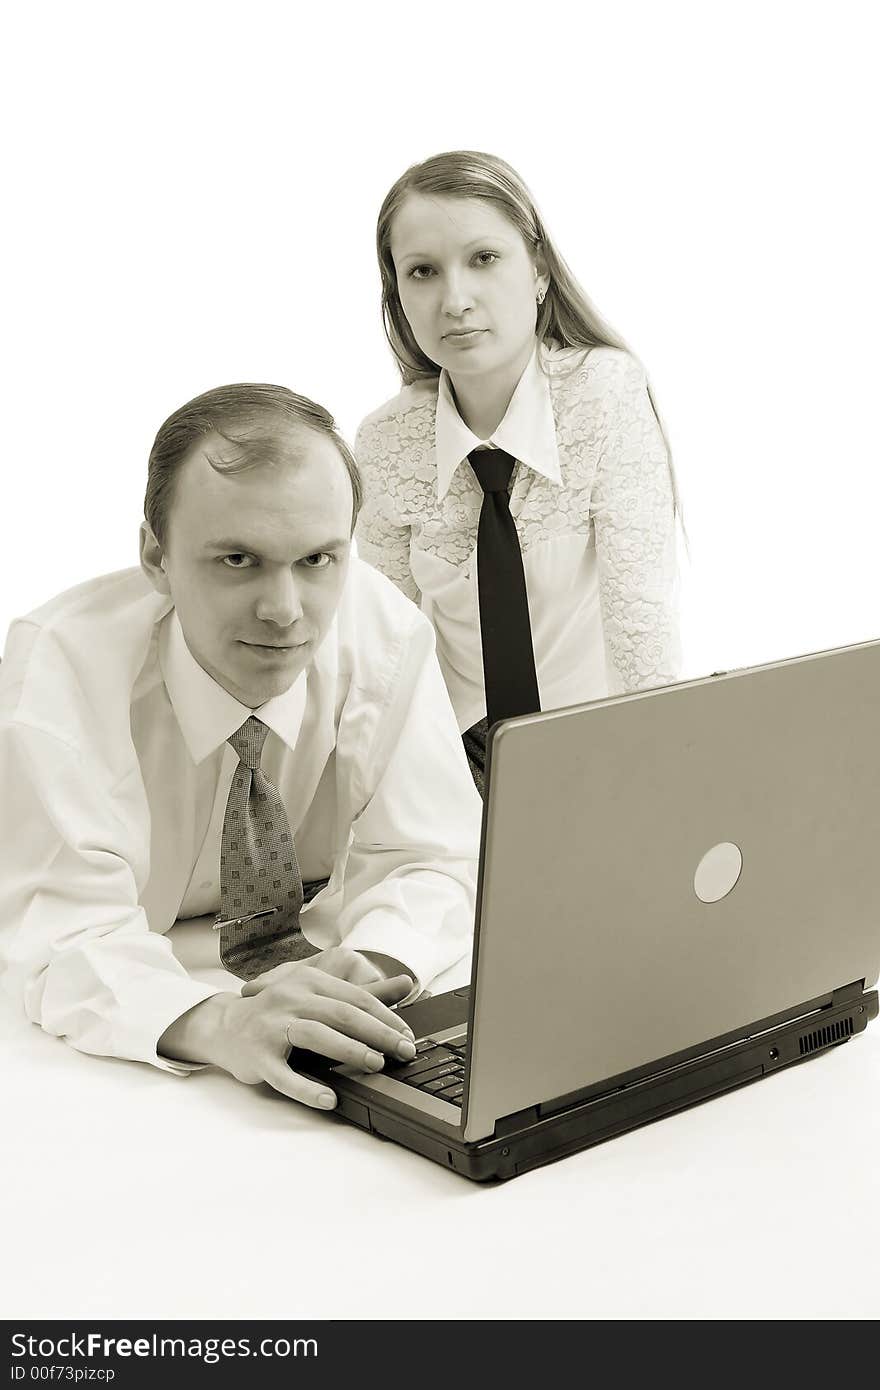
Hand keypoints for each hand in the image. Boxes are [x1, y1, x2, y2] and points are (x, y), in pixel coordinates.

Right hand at [160, 948, 416, 1110]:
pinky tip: (329, 1099)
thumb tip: (407, 983)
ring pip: (317, 1036)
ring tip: (376, 1065)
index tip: (409, 1036)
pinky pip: (285, 1076)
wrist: (225, 1026)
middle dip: (379, 1033)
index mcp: (309, 981)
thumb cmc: (280, 1013)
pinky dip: (307, 1089)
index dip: (386, 1017)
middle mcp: (290, 997)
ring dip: (350, 1051)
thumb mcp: (319, 996)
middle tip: (404, 1052)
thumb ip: (363, 993)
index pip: (356, 998)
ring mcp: (272, 1026)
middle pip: (342, 1014)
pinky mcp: (258, 1056)